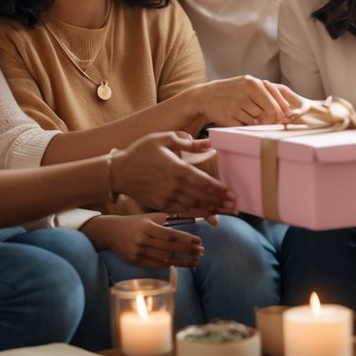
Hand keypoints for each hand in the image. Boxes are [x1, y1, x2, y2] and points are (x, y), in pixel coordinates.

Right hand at [79, 213, 205, 268]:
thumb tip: (192, 221)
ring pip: (164, 260)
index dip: (186, 239)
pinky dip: (170, 265)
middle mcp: (141, 241)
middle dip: (188, 251)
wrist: (111, 232)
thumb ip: (170, 220)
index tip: (199, 241)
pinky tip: (180, 264)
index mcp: (147, 227)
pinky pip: (156, 266)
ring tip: (195, 261)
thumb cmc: (136, 222)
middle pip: (169, 249)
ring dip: (182, 262)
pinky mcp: (134, 262)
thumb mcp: (151, 217)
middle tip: (201, 251)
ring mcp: (137, 253)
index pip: (170, 235)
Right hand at [113, 131, 237, 216]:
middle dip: (220, 203)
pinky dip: (197, 215)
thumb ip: (187, 141)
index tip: (232, 195)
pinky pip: (183, 212)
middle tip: (236, 207)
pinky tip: (208, 216)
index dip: (220, 190)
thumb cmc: (141, 151)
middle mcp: (174, 186)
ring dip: (212, 211)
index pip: (204, 182)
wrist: (118, 172)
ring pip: (195, 207)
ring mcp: (167, 198)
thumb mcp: (163, 139)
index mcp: (177, 169)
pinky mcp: (161, 205)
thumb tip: (208, 142)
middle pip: (203, 197)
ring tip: (227, 214)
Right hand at [198, 76, 291, 126]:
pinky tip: (239, 118)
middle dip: (270, 118)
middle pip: (268, 114)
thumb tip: (286, 109)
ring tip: (247, 113)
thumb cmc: (233, 90)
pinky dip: (246, 125)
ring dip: (256, 121)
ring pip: (257, 121)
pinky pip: (245, 127)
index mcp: (252, 83)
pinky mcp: (228, 118)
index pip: (274, 104)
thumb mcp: (248, 84)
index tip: (282, 116)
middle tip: (266, 117)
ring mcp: (235, 107)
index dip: (280, 113)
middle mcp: (244, 94)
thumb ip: (267, 92)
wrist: (206, 96)